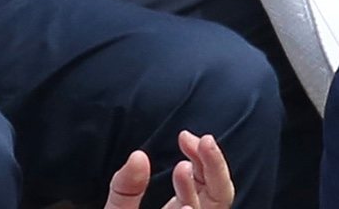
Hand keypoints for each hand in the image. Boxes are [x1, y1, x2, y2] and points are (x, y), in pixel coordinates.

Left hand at [103, 132, 234, 208]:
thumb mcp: (118, 207)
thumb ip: (124, 187)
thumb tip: (138, 156)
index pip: (207, 183)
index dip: (204, 159)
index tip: (185, 135)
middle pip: (220, 196)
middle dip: (216, 167)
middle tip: (205, 140)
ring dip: (207, 189)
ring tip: (182, 168)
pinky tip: (187, 206)